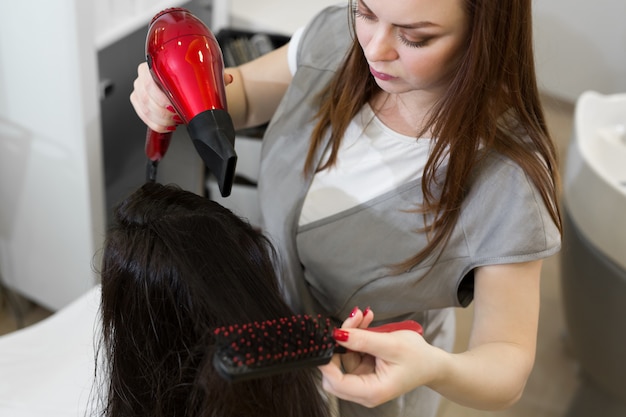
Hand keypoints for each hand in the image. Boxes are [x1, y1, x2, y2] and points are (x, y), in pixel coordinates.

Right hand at [129, 62, 234, 132]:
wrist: (186, 82)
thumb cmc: (192, 78)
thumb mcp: (203, 76)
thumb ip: (214, 76)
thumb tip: (227, 79)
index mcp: (157, 63)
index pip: (151, 82)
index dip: (161, 99)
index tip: (174, 108)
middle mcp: (145, 75)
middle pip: (147, 97)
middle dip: (164, 113)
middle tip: (178, 117)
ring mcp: (140, 88)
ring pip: (145, 108)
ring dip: (161, 120)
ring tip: (175, 121)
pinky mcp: (139, 101)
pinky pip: (142, 115)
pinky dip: (156, 124)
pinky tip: (167, 125)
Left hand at [320, 309, 438, 407]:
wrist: (432, 363)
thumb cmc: (418, 358)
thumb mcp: (391, 344)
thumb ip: (363, 340)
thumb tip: (338, 335)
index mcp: (372, 391)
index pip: (335, 382)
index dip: (326, 361)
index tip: (325, 339)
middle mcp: (364, 390)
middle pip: (335, 370)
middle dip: (340, 342)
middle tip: (351, 320)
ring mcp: (362, 380)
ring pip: (342, 357)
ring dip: (349, 335)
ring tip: (362, 317)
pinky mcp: (363, 370)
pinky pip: (350, 353)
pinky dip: (355, 337)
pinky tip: (364, 323)